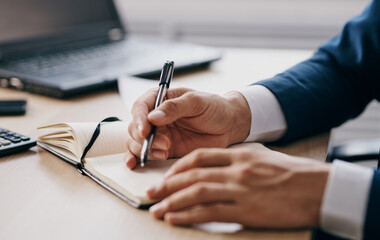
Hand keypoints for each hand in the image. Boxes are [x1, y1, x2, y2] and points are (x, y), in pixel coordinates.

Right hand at [124, 88, 250, 168]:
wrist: (229, 126)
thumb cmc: (215, 108)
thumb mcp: (197, 102)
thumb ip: (175, 108)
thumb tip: (153, 117)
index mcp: (161, 99)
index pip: (141, 106)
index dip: (140, 119)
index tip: (146, 131)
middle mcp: (155, 116)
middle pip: (135, 127)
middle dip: (145, 138)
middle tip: (164, 144)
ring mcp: (158, 134)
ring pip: (136, 142)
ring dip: (145, 149)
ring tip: (164, 153)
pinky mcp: (162, 149)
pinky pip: (143, 154)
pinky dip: (136, 158)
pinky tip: (135, 163)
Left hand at [146, 148, 330, 227]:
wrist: (318, 188)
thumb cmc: (294, 174)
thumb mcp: (263, 159)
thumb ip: (239, 163)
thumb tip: (219, 171)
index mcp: (239, 156)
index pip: (200, 157)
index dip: (179, 167)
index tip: (167, 175)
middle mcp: (235, 171)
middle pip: (192, 175)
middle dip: (167, 185)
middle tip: (151, 193)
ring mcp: (239, 190)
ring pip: (195, 193)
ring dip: (172, 201)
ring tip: (156, 209)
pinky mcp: (245, 211)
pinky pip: (209, 212)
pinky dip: (188, 215)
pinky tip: (175, 218)